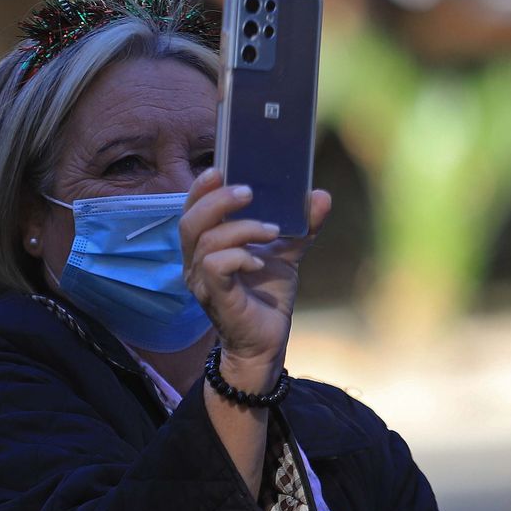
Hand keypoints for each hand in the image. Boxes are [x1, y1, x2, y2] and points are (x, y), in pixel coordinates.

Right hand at [180, 168, 331, 369]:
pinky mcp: (214, 296)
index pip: (191, 211)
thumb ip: (300, 226)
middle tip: (249, 191)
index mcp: (205, 246)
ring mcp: (201, 281)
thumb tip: (320, 195)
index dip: (200, 190)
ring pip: (206, 241)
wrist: (267, 342)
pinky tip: (260, 260)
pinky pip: (216, 266)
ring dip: (241, 229)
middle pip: (190, 222)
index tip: (220, 169)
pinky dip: (239, 255)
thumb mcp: (286, 253)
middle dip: (217, 201)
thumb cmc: (267, 296)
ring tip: (271, 230)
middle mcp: (195, 262)